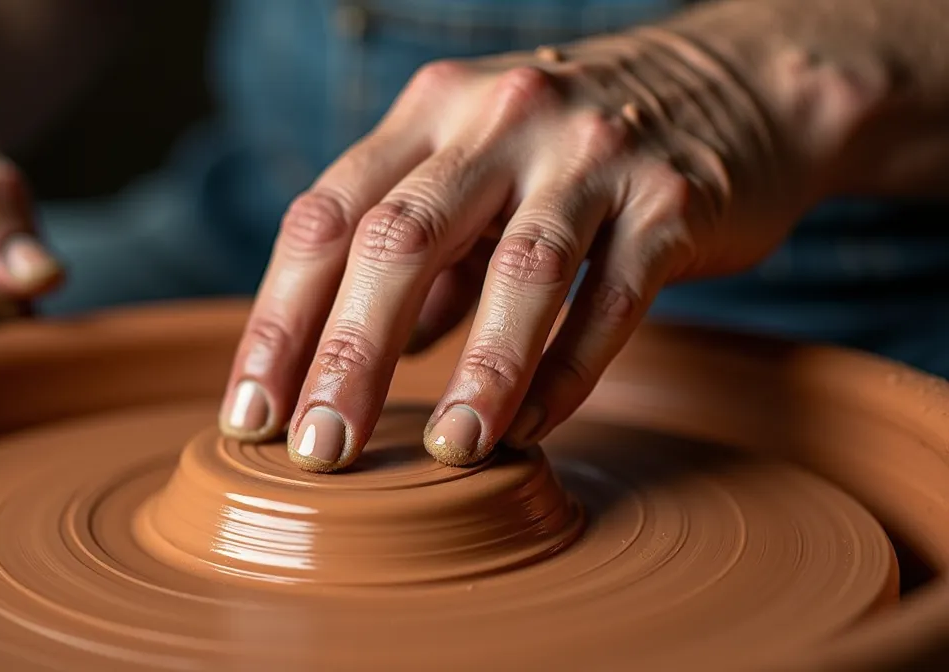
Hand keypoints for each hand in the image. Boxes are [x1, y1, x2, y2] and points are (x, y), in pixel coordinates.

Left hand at [219, 30, 815, 470]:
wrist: (738, 84)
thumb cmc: (572, 148)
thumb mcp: (476, 170)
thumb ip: (419, 254)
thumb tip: (360, 355)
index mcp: (430, 112)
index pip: (326, 217)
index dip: (280, 319)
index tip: (250, 414)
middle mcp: (499, 120)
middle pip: (399, 240)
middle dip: (348, 354)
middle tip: (319, 450)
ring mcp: (591, 154)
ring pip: (521, 269)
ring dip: (478, 372)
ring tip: (448, 450)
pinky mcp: (675, 199)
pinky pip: (614, 298)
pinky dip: (570, 369)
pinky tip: (533, 427)